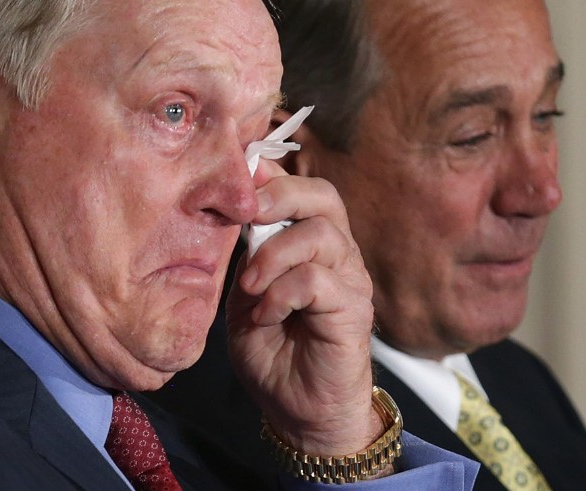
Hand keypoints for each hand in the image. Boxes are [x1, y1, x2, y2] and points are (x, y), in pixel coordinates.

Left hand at [227, 158, 382, 455]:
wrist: (295, 410)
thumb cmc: (270, 350)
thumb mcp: (245, 292)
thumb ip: (244, 252)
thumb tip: (232, 205)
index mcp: (310, 242)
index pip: (302, 187)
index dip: (271, 174)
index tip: (235, 179)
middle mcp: (337, 253)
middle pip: (322, 195)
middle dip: (278, 196)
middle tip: (245, 217)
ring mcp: (350, 279)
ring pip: (321, 233)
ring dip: (273, 255)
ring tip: (250, 287)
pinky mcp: (353, 310)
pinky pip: (317, 280)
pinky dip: (281, 294)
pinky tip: (266, 316)